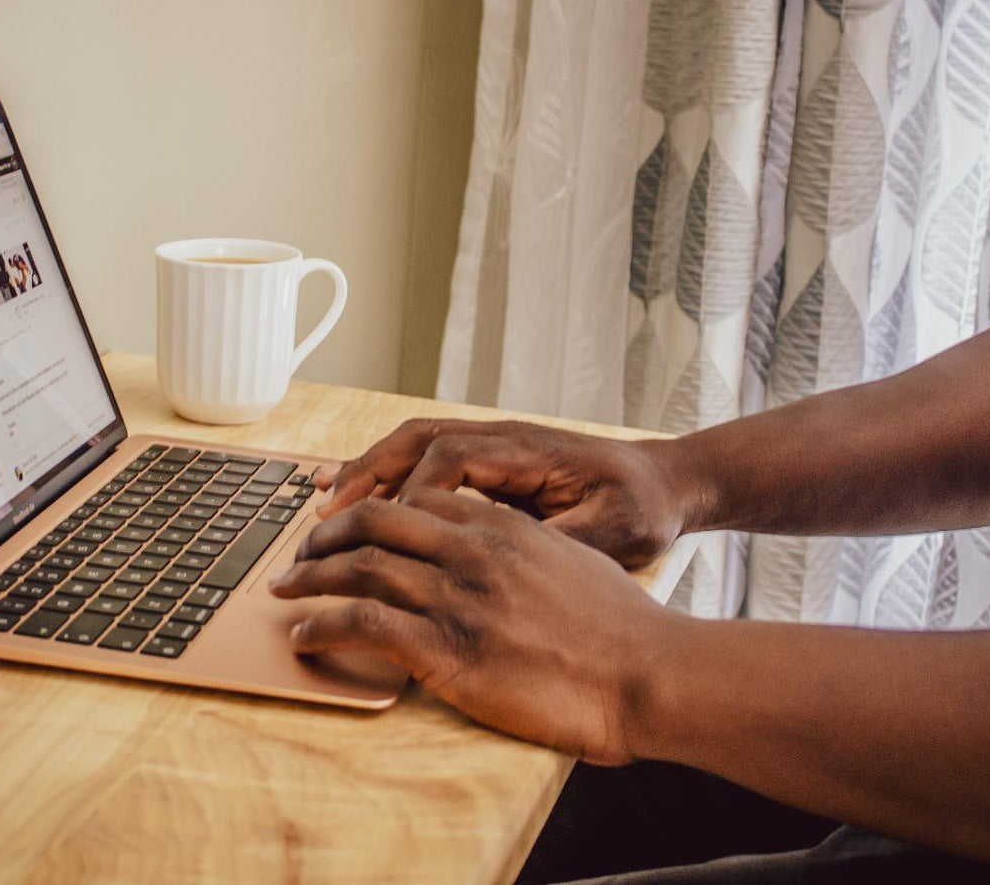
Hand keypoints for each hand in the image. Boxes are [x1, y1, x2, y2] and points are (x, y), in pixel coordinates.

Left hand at [269, 489, 675, 763]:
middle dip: (325, 536)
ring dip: (309, 578)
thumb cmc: (622, 628)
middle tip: (299, 555)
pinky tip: (305, 636)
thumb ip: (526, 549)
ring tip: (284, 592)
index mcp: (501, 527)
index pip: (416, 498)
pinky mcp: (448, 650)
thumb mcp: (574, 562)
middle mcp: (472, 551)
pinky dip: (323, 625)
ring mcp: (458, 598)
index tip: (347, 526)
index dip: (371, 508)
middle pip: (374, 520)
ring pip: (359, 567)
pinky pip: (364, 624)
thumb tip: (502, 554)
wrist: (649, 673)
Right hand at [314, 419, 694, 566]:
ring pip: (413, 444)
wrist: (668, 483)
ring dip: (367, 470)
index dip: (410, 495)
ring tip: (320, 501)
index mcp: (528, 452)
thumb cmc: (643, 510)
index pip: (449, 459)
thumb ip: (560, 537)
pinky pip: (426, 458)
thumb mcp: (613, 533)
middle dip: (366, 474)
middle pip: (416, 440)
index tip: (384, 537)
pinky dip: (387, 474)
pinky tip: (356, 494)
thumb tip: (504, 549)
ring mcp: (494, 445)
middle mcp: (503, 439)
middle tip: (325, 516)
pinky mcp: (491, 462)